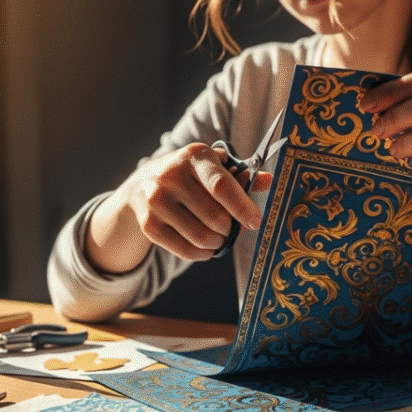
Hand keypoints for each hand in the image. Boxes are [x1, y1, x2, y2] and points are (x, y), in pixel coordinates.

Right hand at [117, 142, 270, 261]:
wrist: (142, 184)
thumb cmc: (189, 175)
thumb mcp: (212, 167)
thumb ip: (240, 176)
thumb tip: (268, 181)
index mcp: (193, 156)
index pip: (220, 185)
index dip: (241, 206)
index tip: (255, 222)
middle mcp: (170, 175)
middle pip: (215, 217)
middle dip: (230, 228)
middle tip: (231, 228)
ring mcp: (156, 200)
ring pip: (201, 237)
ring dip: (217, 243)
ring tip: (218, 237)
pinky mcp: (148, 224)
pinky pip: (185, 251)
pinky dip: (202, 254)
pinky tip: (205, 248)